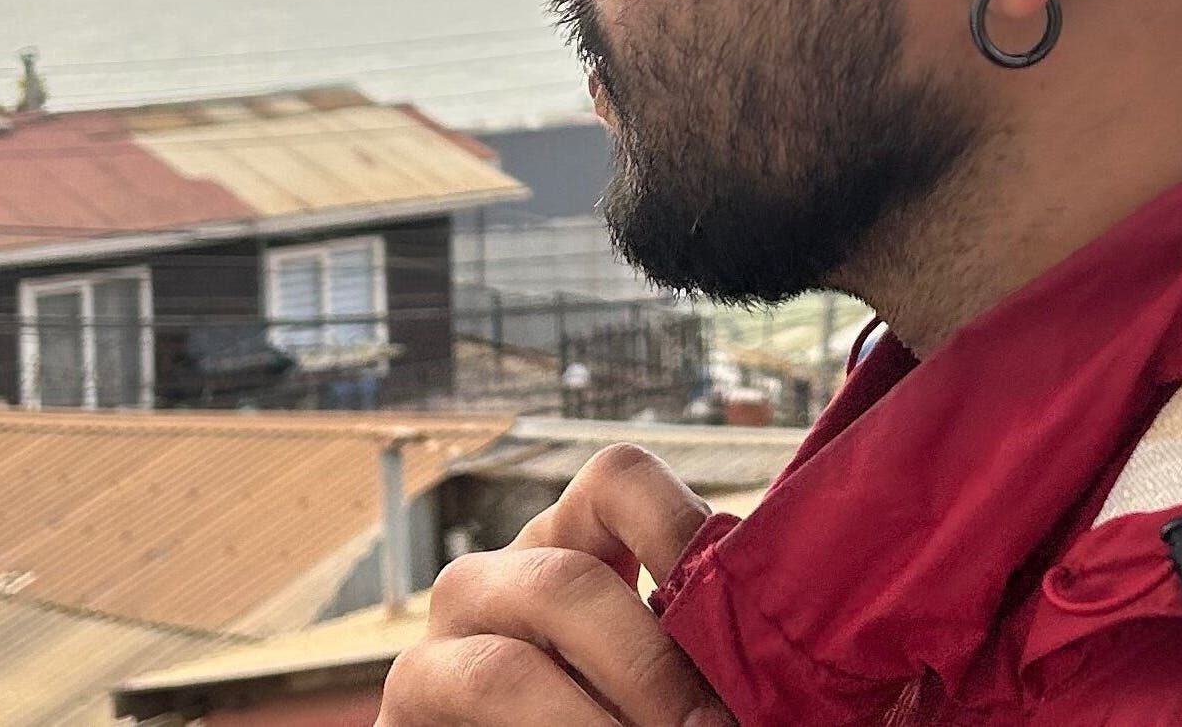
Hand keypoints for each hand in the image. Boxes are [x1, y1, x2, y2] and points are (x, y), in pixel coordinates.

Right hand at [380, 444, 735, 726]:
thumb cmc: (616, 707)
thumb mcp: (656, 667)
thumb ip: (696, 643)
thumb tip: (779, 650)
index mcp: (575, 544)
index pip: (618, 479)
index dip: (678, 525)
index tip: (747, 610)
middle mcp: (498, 576)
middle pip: (568, 582)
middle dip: (650, 669)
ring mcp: (438, 644)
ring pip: (505, 669)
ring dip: (593, 724)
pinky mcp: (401, 711)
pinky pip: (465, 711)